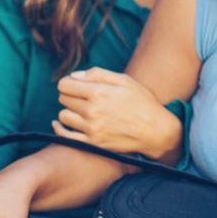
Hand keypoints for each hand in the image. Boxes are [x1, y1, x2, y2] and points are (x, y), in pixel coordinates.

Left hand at [55, 67, 180, 156]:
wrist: (155, 130)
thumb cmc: (142, 102)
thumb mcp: (124, 80)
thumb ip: (97, 74)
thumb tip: (74, 76)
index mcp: (99, 92)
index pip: (64, 85)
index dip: (68, 83)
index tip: (75, 85)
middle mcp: (92, 110)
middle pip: (63, 99)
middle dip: (71, 95)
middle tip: (84, 98)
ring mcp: (91, 129)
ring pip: (63, 116)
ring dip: (70, 112)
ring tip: (83, 111)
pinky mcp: (92, 143)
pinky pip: (65, 135)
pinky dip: (61, 128)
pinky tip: (63, 124)